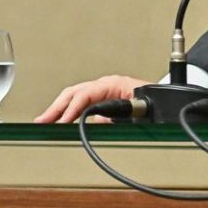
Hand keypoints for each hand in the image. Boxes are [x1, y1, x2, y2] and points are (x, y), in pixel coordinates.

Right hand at [35, 74, 150, 122]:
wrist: (165, 101)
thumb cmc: (154, 103)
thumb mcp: (138, 110)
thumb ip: (116, 116)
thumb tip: (97, 120)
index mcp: (114, 83)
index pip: (85, 95)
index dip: (72, 109)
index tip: (61, 123)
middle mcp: (106, 85)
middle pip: (74, 93)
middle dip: (57, 107)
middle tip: (42, 121)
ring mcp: (104, 91)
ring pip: (75, 97)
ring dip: (59, 109)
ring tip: (44, 121)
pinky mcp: (103, 99)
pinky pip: (81, 103)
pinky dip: (68, 111)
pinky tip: (60, 120)